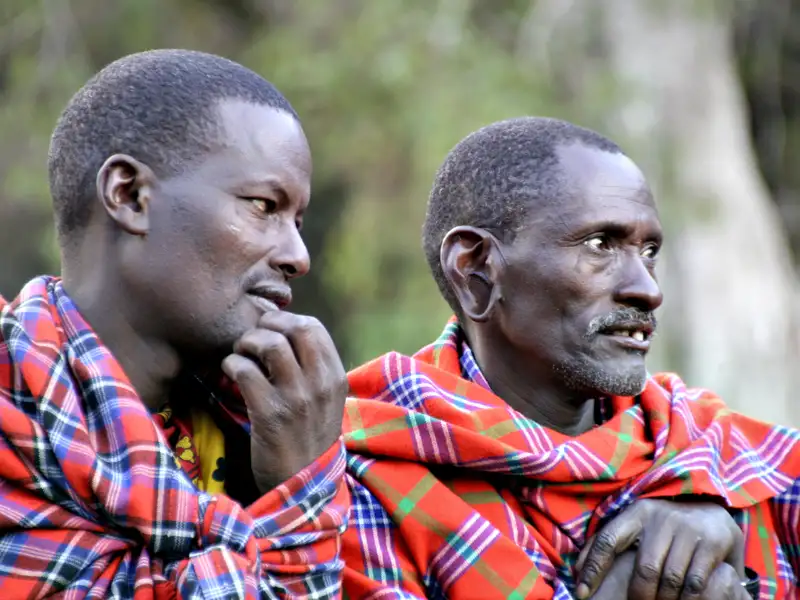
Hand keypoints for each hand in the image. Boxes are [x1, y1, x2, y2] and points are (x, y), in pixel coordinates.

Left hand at [222, 312, 347, 493]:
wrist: (303, 489)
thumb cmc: (308, 440)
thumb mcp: (325, 403)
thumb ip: (313, 371)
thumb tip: (284, 334)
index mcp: (335, 378)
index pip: (313, 328)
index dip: (286, 321)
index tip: (270, 330)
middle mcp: (320, 385)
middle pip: (294, 328)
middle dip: (266, 325)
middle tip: (252, 339)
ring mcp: (297, 399)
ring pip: (270, 344)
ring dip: (247, 342)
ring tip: (240, 354)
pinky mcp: (270, 415)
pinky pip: (245, 371)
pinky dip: (232, 364)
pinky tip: (230, 373)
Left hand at [575, 499, 744, 599]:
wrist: (711, 509)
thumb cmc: (663, 526)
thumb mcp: (636, 526)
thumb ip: (609, 544)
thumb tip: (577, 569)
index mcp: (636, 512)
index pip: (607, 540)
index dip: (593, 568)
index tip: (581, 592)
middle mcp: (660, 517)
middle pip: (644, 570)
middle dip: (639, 595)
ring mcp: (687, 528)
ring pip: (670, 580)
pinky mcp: (711, 542)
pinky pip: (695, 583)